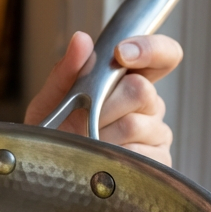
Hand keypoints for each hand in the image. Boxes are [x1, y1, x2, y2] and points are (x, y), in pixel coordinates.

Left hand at [24, 32, 183, 164]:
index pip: (162, 54)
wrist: (48, 173)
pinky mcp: (158, 162)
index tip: (121, 54)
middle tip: (83, 119)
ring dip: (102, 135)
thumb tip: (82, 39)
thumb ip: (67, 70)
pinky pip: (139, 155)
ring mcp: (156, 133)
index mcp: (128, 79)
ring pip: (135, 124)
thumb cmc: (53, 133)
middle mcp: (148, 104)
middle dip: (103, 104)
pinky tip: (100, 161)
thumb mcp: (51, 99)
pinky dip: (111, 158)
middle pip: (141, 90)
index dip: (150, 49)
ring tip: (87, 143)